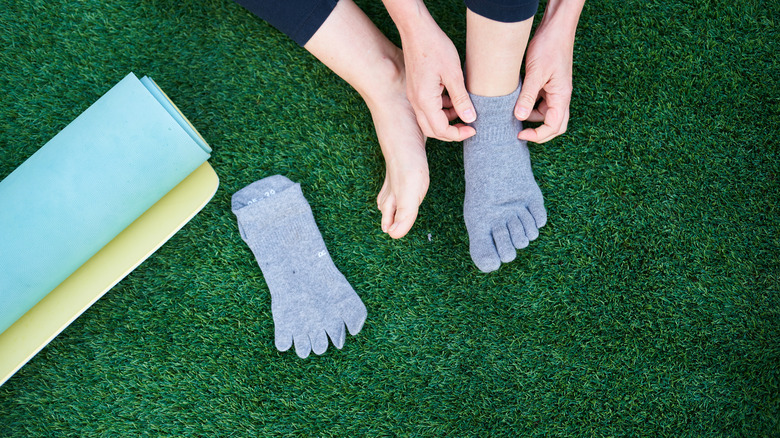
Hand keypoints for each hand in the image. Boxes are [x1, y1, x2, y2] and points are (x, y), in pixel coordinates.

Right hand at [400, 21, 475, 141]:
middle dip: (451, 132)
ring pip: (429, 119)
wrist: (416, 30)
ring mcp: (414, 95)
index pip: (440, 129)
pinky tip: (453, 100)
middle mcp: (416, 101)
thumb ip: (461, 99)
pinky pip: (427, 108)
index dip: (458, 134)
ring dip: (446, 121)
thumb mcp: (454, 74)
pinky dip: (441, 110)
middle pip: (432, 129)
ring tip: (463, 112)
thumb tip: (470, 119)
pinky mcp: (415, 89)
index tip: (473, 129)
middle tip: (469, 128)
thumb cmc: (435, 47)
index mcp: (424, 100)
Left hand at [514, 24, 574, 142]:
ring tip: (514, 115)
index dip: (538, 135)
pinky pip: (541, 102)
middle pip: (556, 125)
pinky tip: (517, 102)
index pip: (554, 126)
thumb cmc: (549, 47)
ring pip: (546, 114)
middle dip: (540, 133)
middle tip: (521, 134)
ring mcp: (556, 91)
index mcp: (562, 96)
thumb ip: (528, 96)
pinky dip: (531, 106)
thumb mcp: (535, 73)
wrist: (555, 29)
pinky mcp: (549, 85)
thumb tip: (520, 117)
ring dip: (532, 117)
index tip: (521, 135)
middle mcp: (561, 96)